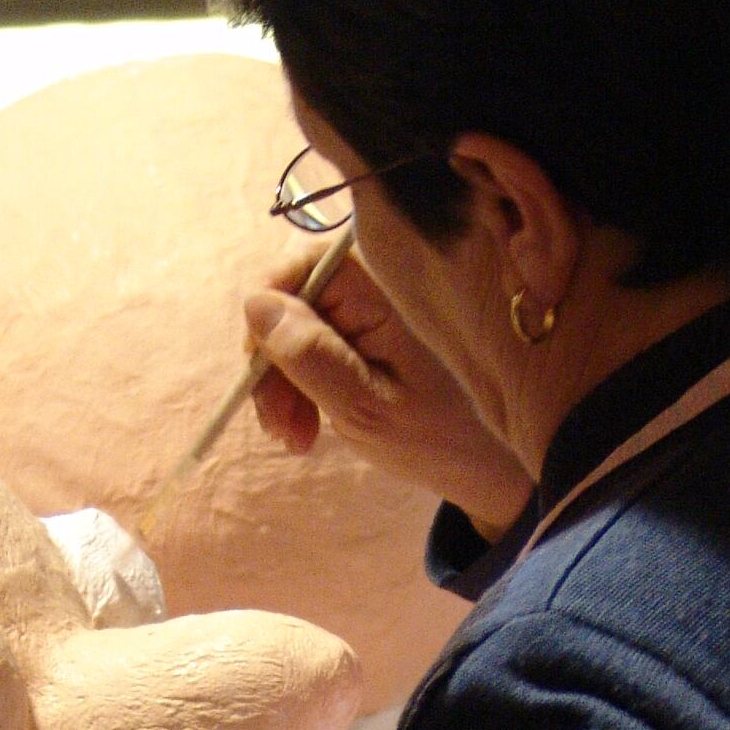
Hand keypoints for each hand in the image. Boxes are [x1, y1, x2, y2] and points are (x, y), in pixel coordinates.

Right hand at [244, 244, 533, 534]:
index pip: (303, 264)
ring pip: (289, 335)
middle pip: (289, 304)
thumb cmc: (430, 438)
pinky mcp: (354, 346)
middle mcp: (366, 297)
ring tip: (295, 440)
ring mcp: (359, 322)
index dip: (268, 307)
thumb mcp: (363, 407)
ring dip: (280, 388)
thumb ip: (311, 355)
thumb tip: (257, 303)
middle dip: (272, 364)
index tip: (257, 367)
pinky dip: (296, 393)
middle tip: (278, 427)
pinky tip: (303, 432)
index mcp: (377, 299)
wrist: (472, 464)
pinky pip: (305, 356)